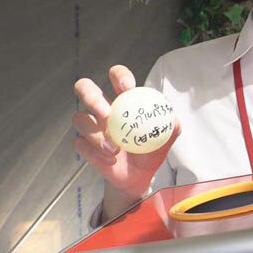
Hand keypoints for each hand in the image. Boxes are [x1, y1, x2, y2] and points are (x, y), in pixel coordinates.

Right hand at [72, 65, 180, 198]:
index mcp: (124, 99)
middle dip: (92, 97)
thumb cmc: (151, 151)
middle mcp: (103, 108)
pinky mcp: (83, 144)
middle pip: (85, 88)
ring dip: (97, 135)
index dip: (119, 75)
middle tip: (107, 113)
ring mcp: (91, 126)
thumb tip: (172, 118)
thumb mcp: (165, 138)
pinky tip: (110, 159)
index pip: (117, 75)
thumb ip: (170, 127)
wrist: (138, 176)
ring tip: (115, 149)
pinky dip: (95, 153)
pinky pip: (81, 144)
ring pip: (80, 119)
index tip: (127, 87)